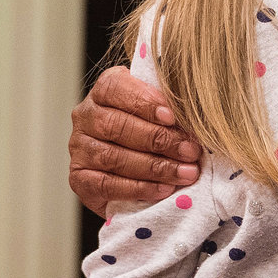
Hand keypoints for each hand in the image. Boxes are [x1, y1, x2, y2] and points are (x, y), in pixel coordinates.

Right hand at [69, 65, 202, 217]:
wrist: (131, 173)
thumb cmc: (151, 133)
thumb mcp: (160, 113)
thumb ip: (170, 107)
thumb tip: (198, 111)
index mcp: (104, 92)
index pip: (115, 88)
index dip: (144, 102)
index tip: (172, 117)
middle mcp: (85, 116)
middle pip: (116, 125)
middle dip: (158, 139)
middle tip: (190, 151)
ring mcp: (79, 148)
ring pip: (114, 156)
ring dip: (154, 167)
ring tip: (185, 173)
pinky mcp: (80, 179)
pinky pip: (107, 184)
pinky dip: (138, 188)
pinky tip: (163, 189)